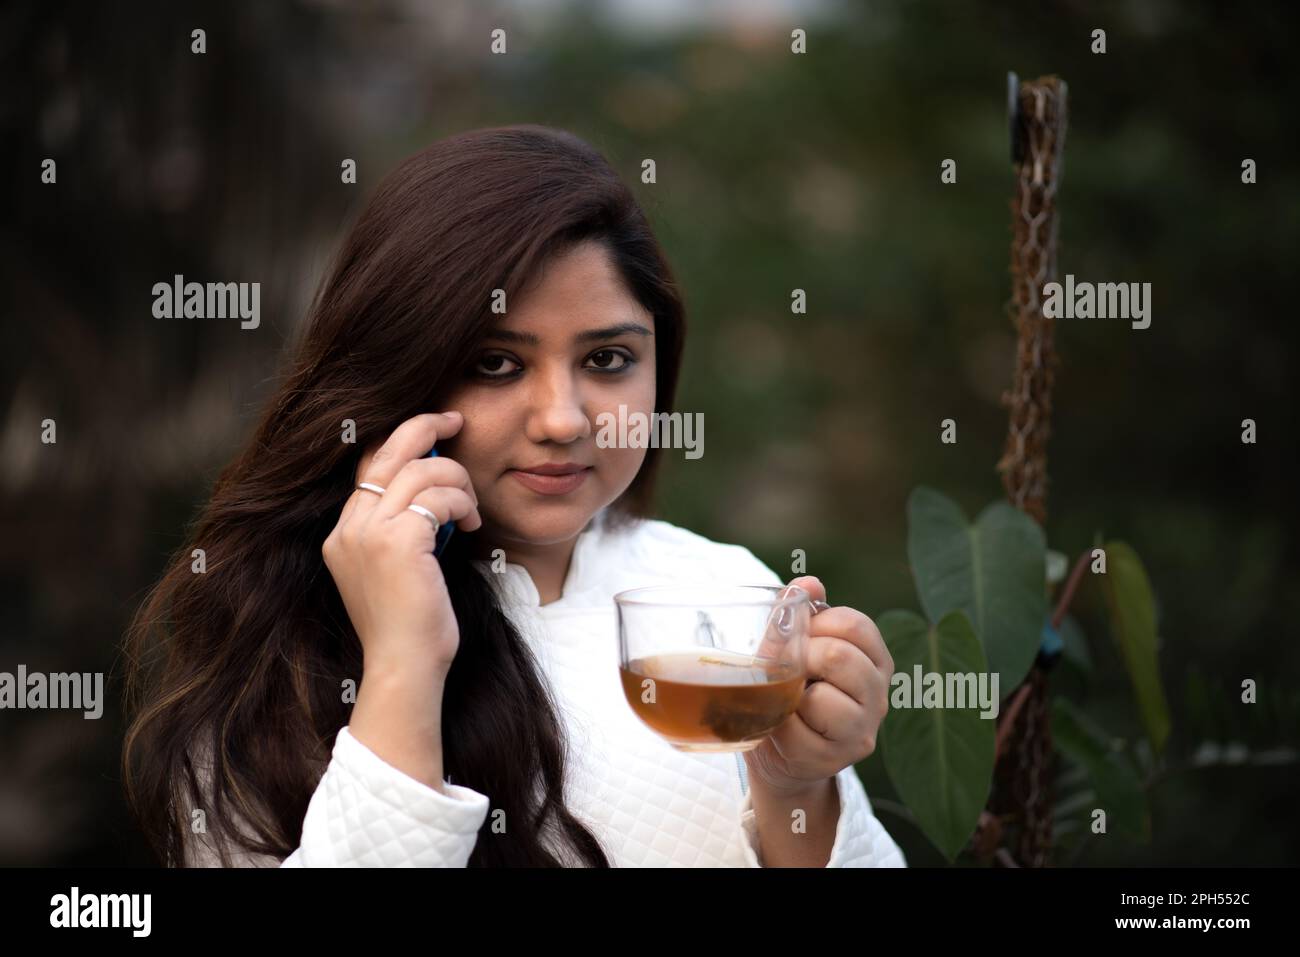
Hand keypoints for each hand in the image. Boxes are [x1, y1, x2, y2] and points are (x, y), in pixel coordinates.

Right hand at [321, 412, 483, 676]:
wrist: (404, 667)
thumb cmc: (411, 626)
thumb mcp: (397, 570)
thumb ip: (401, 530)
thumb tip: (433, 491)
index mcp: (342, 534)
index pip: (369, 465)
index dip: (403, 441)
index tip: (436, 431)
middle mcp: (348, 528)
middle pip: (385, 449)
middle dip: (423, 425)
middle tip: (456, 419)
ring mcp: (368, 533)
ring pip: (421, 470)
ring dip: (458, 481)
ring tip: (471, 512)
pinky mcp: (396, 542)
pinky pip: (438, 496)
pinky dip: (462, 503)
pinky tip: (471, 527)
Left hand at [743, 576, 894, 797]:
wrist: (778, 755)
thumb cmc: (787, 693)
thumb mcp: (789, 650)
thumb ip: (797, 615)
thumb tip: (808, 583)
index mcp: (874, 659)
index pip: (856, 624)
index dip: (816, 624)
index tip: (800, 638)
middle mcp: (878, 694)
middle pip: (839, 656)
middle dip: (801, 657)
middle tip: (788, 670)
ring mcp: (862, 730)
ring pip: (822, 697)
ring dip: (791, 694)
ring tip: (789, 700)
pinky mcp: (836, 758)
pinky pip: (798, 729)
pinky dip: (779, 723)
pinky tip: (783, 727)